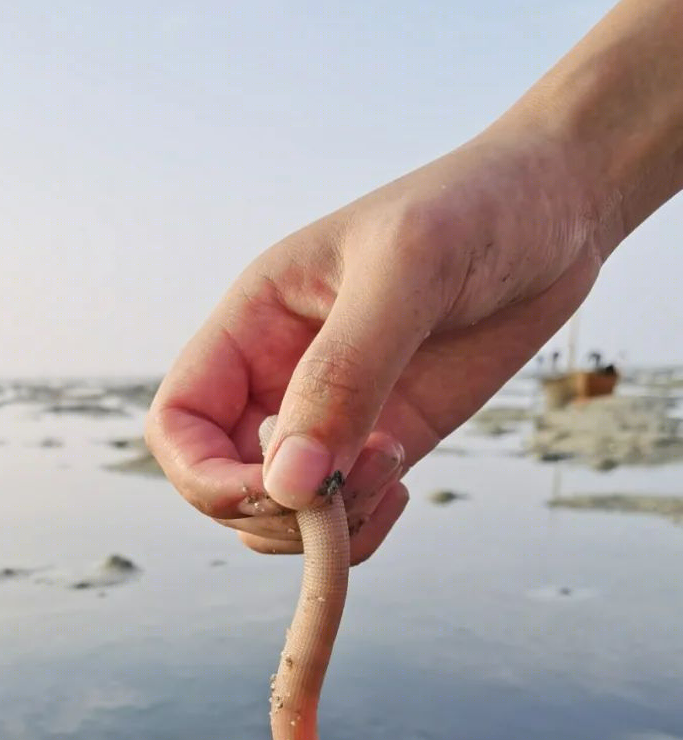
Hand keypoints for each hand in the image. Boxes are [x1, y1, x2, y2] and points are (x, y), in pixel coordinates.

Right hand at [146, 123, 603, 558]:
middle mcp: (276, 379)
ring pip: (279, 516)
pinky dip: (361, 532)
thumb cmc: (477, 209)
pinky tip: (402, 487)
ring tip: (392, 470)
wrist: (562, 206)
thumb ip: (343, 376)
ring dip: (326, 528)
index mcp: (251, 326)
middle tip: (354, 482)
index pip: (178, 425)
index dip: (204, 477)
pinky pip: (343, 520)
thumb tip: (290, 484)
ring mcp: (332, 419)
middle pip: (222, 487)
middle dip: (276, 511)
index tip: (276, 489)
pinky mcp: (385, 445)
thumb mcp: (406, 272)